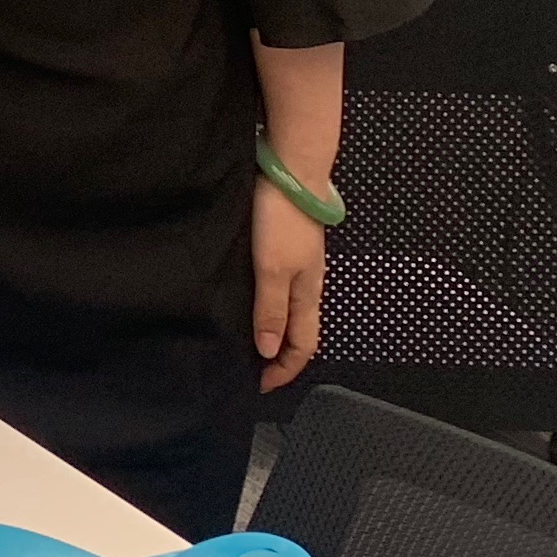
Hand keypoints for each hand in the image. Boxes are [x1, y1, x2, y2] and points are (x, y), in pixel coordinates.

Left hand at [253, 175, 328, 391]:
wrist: (291, 171)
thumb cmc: (283, 219)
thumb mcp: (272, 269)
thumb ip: (272, 310)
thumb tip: (271, 352)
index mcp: (308, 295)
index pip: (303, 346)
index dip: (285, 370)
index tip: (261, 386)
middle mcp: (307, 283)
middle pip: (299, 331)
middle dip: (280, 356)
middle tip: (253, 370)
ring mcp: (299, 264)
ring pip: (290, 310)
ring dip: (273, 331)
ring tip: (248, 341)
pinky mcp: (287, 246)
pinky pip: (282, 288)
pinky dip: (269, 306)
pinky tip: (250, 300)